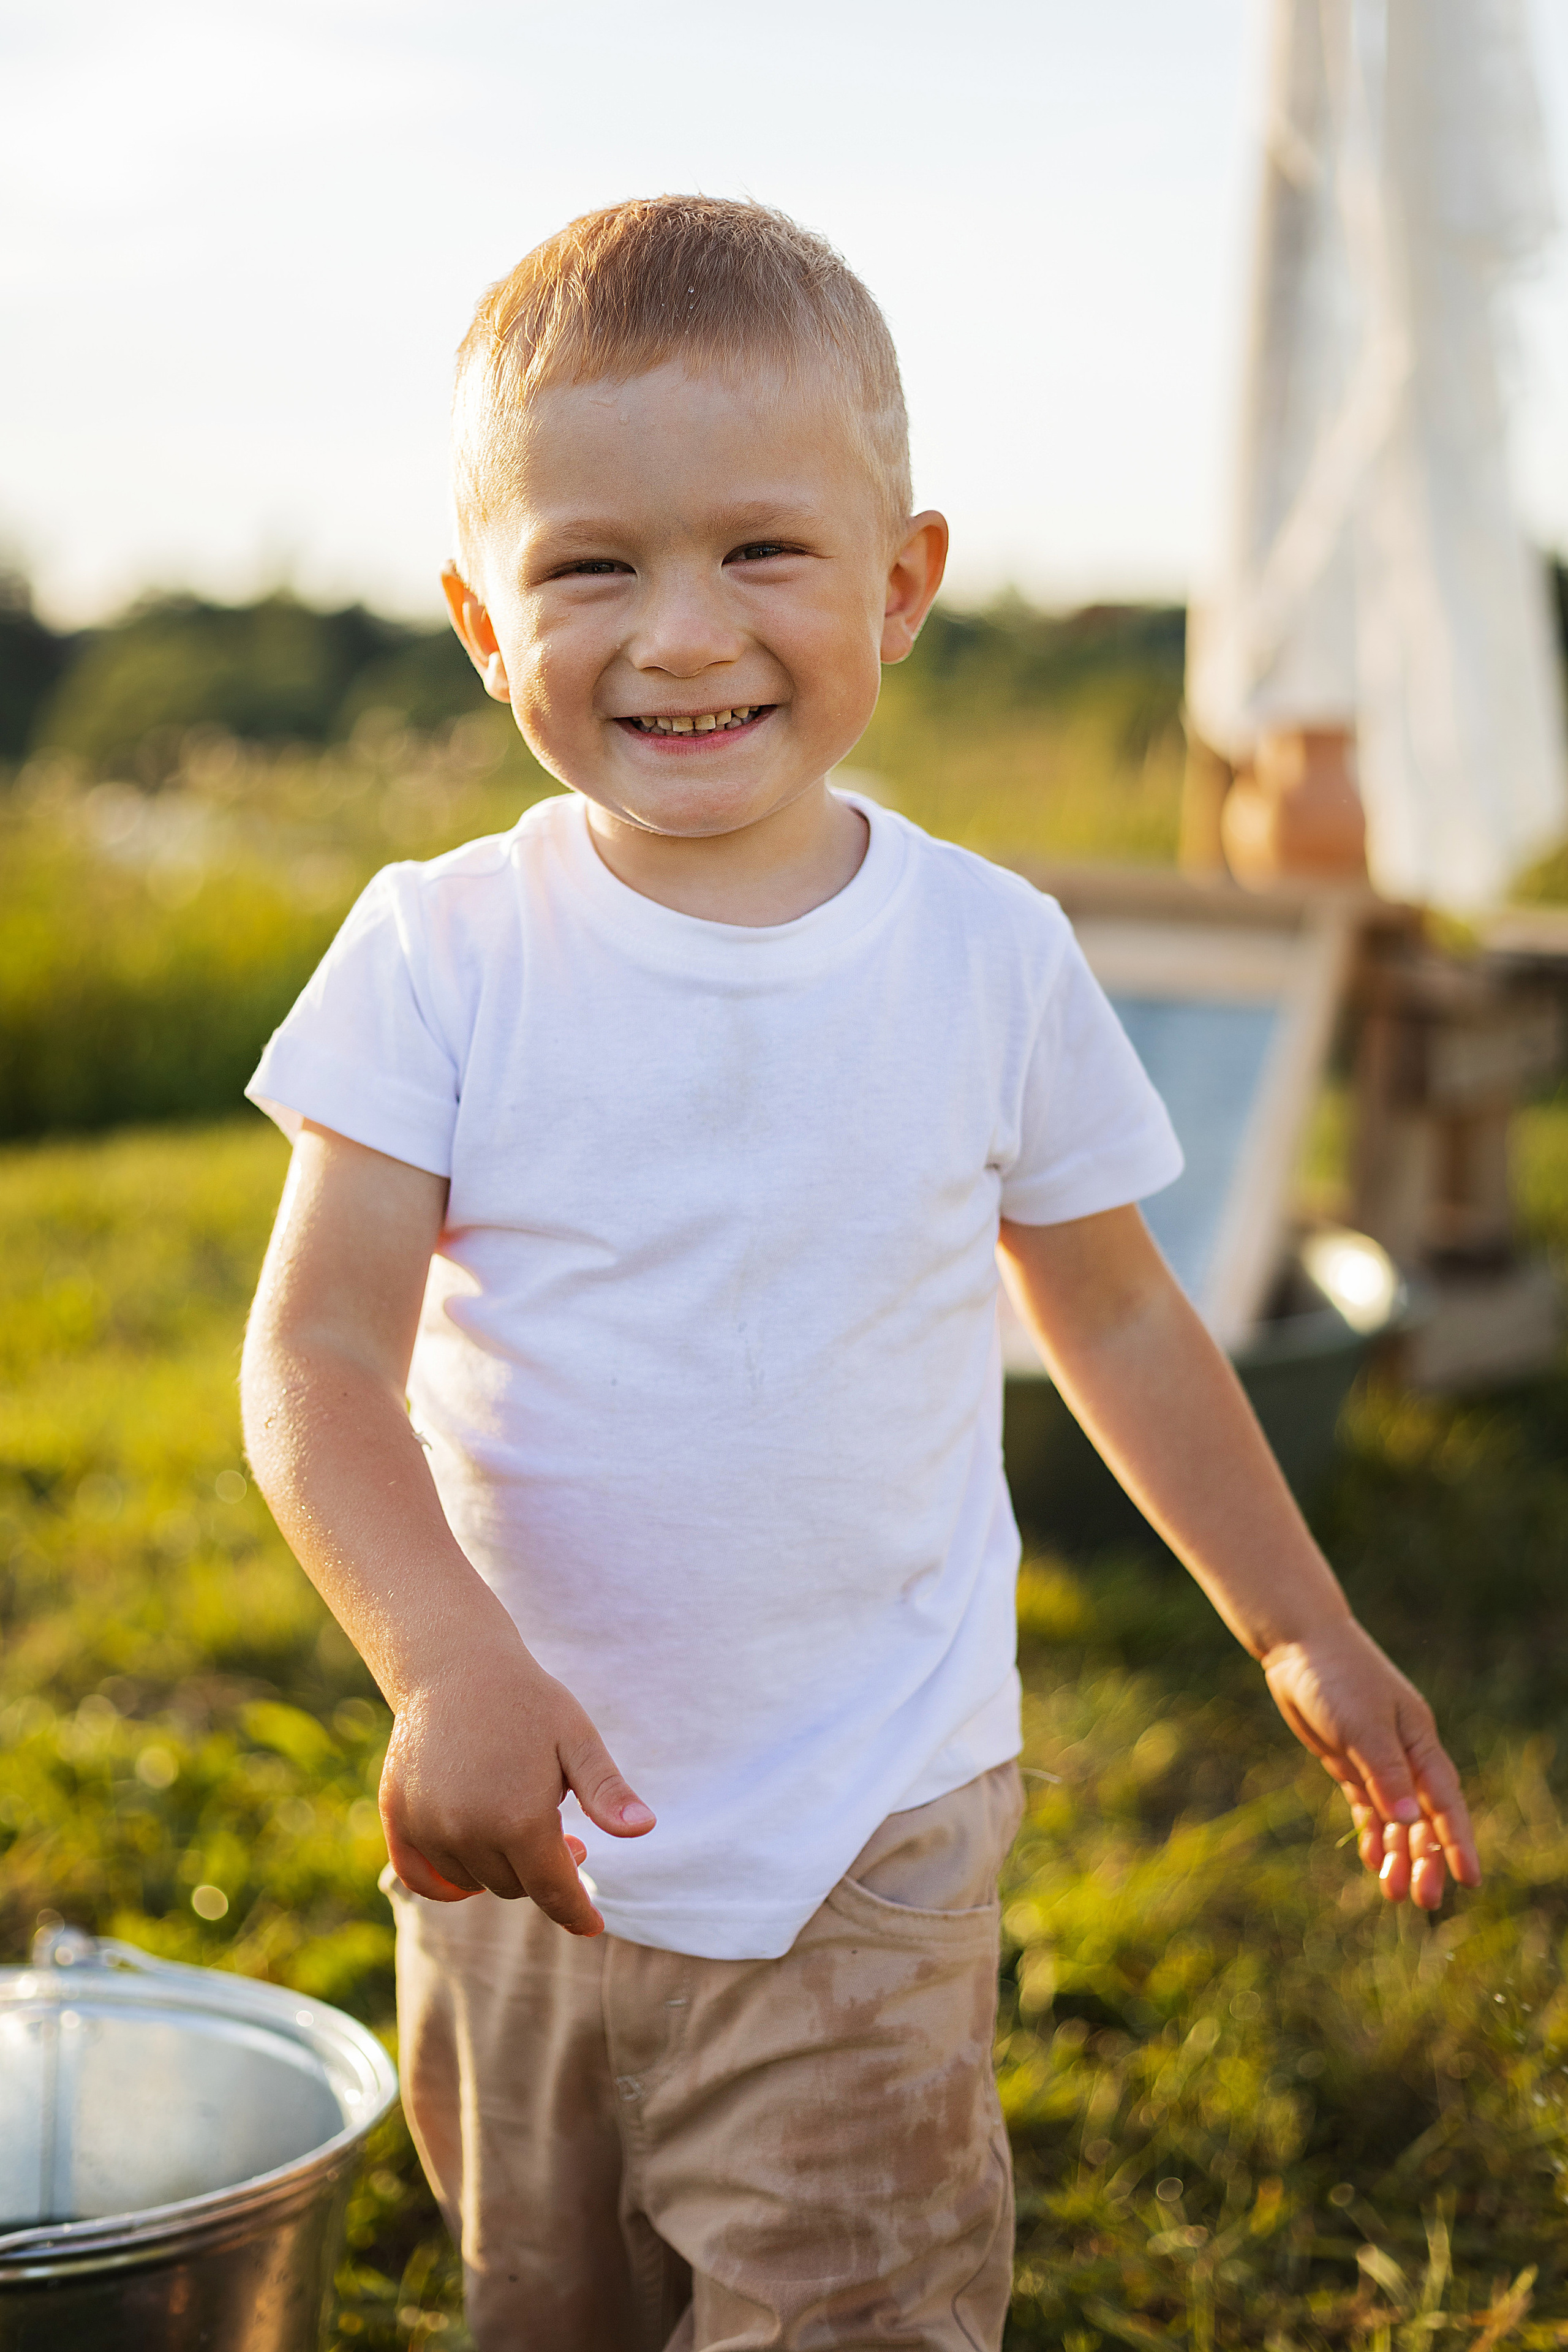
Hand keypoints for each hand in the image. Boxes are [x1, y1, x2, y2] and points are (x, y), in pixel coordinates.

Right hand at [378, 1637, 653, 1935]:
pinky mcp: (398, 1819)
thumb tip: (645, 1830)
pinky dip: (446, 1883)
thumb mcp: (578, 1741)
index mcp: (520, 1819)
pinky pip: (421, 1878)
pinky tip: (470, 1866)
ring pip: (472, 1883)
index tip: (591, 1925)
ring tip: (518, 1824)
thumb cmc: (527, 1702)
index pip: (553, 1891)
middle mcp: (468, 1832)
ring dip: (498, 1867)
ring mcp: (428, 1828)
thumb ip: (607, 1792)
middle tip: (566, 1834)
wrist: (455, 1665)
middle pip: (514, 1887)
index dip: (576, 1913)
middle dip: (543, 1871)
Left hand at [1261, 1618, 1479, 1909]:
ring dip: (1398, 1853)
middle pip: (1422, 1817)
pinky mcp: (1348, 1761)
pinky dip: (1372, 1833)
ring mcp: (1376, 1759)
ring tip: (1393, 1893)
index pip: (1444, 1800)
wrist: (1298, 1645)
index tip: (1468, 1878)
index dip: (1458, 1840)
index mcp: (1418, 1742)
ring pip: (1394, 1818)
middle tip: (1423, 1901)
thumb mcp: (1362, 1724)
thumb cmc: (1337, 1677)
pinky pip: (1366, 1806)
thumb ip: (1385, 1771)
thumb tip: (1409, 1819)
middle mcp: (1403, 1754)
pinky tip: (1373, 1860)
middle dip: (1425, 1858)